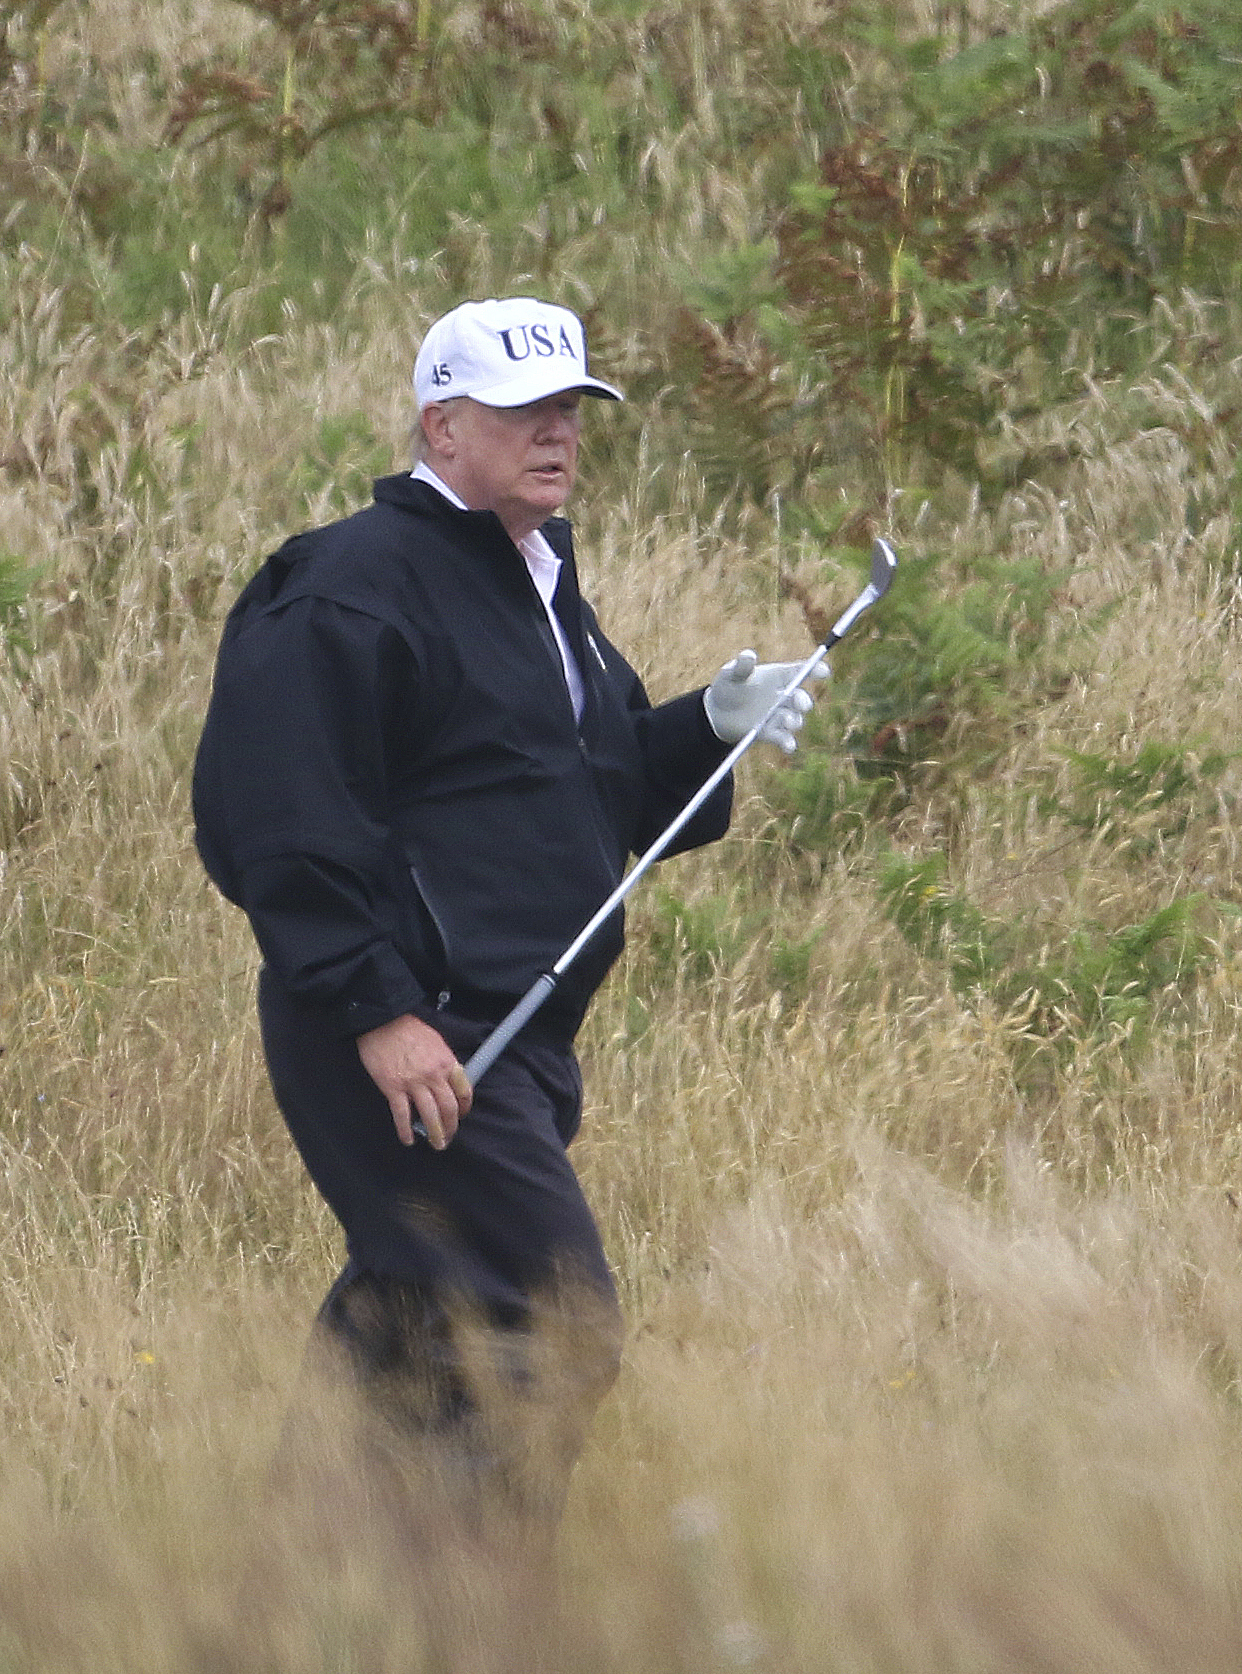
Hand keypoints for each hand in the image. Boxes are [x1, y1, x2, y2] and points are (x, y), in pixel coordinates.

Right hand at [356, 1014, 472, 1149]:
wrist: (382, 1022)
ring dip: (436, 1133)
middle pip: (448, 1108)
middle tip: (449, 1137)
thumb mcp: (435, 1041)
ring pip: (430, 1115)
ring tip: (437, 1144)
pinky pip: (402, 1115)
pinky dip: (406, 1130)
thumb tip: (447, 1080)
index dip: (464, 1107)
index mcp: (446, 1062)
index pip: (464, 1090)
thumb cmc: (408, 1028)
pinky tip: (408, 1139)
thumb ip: (443, 1061)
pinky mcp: (393, 1089)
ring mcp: (413, 1084)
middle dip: (451, 1126)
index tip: (461, 1114)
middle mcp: (433, 1076)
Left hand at [703, 649, 829, 753]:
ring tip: (789, 721)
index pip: (800, 671)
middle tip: (802, 704)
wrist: (717, 713)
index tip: (824, 671)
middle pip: (799, 698)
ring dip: (794, 721)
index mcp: (777, 676)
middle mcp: (783, 696)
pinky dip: (787, 743)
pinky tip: (789, 746)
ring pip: (794, 719)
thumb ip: (741, 666)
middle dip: (803, 701)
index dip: (814, 670)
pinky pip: (783, 738)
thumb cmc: (728, 686)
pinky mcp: (770, 733)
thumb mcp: (731, 674)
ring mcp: (778, 716)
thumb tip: (748, 656)